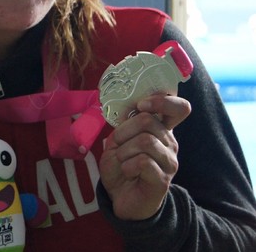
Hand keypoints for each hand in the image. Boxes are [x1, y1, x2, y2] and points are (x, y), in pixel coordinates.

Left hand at [99, 93, 190, 219]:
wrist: (119, 196)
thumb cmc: (120, 164)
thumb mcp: (118, 139)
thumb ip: (126, 123)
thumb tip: (130, 107)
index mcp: (161, 129)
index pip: (179, 108)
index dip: (162, 101)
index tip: (141, 105)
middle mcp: (170, 143)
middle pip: (148, 121)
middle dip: (123, 131)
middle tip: (119, 145)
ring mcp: (170, 161)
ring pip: (145, 141)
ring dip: (124, 151)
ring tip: (123, 161)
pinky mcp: (163, 178)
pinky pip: (143, 161)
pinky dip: (127, 165)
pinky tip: (128, 172)